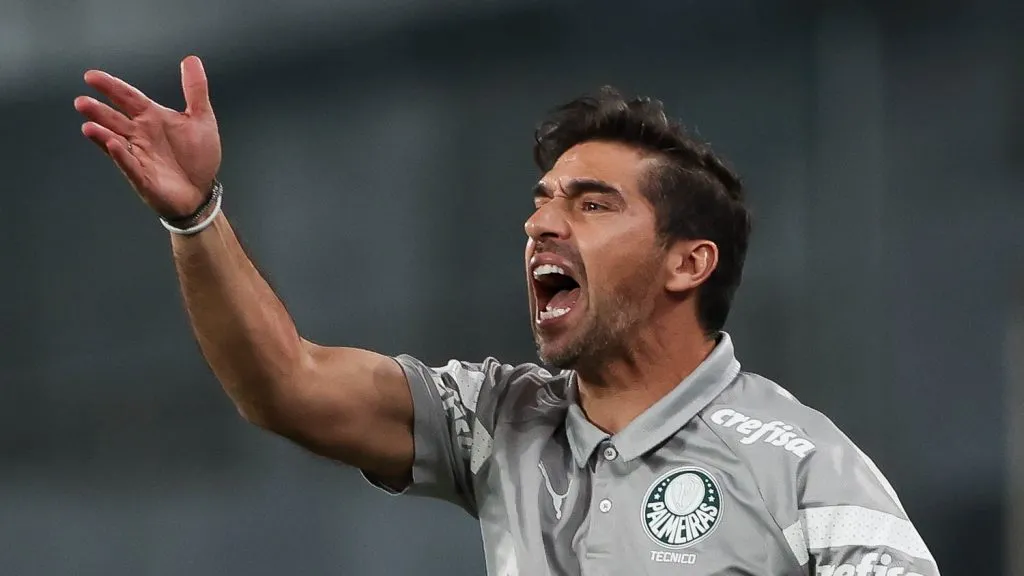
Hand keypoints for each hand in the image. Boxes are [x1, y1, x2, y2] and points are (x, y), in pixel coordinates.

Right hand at [74, 55, 221, 219]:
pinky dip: (122, 156)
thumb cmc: (197, 156)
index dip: (111, 87)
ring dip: (102, 134)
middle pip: (115, 119)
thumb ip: (195, 90)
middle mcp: (140, 135)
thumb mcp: (201, 119)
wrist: (201, 191)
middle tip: (81, 102)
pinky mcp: (143, 177)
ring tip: (88, 125)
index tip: (91, 76)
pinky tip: (112, 145)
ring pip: (116, 142)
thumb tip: (191, 59)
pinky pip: (130, 165)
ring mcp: (139, 156)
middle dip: (98, 111)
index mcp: (151, 118)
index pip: (128, 98)